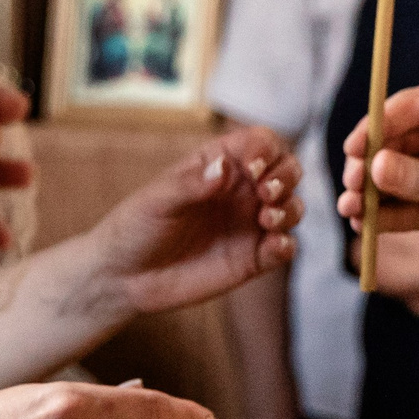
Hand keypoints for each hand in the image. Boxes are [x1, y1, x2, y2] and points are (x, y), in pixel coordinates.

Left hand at [77, 129, 304, 320]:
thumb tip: (223, 168)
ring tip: (267, 219)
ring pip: (293, 206)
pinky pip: (284, 247)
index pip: (260, 142)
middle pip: (287, 169)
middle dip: (287, 176)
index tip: (254, 167)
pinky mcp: (253, 258)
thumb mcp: (157, 200)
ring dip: (290, 208)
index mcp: (220, 163)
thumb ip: (190, 184)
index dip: (266, 149)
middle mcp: (242, 190)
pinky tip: (274, 246)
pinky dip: (287, 245)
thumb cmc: (137, 227)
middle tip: (267, 193)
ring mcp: (250, 223)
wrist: (125, 277)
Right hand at [337, 78, 418, 277]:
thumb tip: (373, 169)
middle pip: (393, 143)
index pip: (408, 107)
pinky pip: (403, 207)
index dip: (376, 127)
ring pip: (393, 177)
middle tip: (350, 184)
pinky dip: (383, 215)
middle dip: (368, 164)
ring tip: (350, 208)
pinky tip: (365, 224)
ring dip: (369, 192)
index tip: (353, 149)